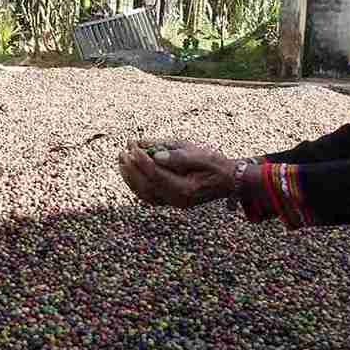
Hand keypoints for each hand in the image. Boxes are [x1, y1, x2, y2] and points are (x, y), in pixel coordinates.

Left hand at [118, 140, 237, 208]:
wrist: (228, 180)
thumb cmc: (215, 164)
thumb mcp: (201, 155)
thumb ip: (179, 156)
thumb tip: (156, 156)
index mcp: (185, 189)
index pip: (156, 175)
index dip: (142, 160)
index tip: (133, 146)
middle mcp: (177, 200)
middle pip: (147, 185)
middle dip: (132, 168)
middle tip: (123, 151)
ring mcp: (173, 203)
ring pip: (144, 193)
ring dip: (129, 177)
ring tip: (121, 159)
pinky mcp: (170, 201)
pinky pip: (147, 196)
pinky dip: (135, 185)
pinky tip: (129, 172)